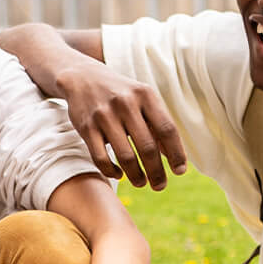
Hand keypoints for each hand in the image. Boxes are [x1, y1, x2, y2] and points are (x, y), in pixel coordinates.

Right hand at [54, 57, 187, 189]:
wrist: (82, 78)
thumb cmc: (121, 94)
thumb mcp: (143, 100)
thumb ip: (159, 125)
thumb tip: (174, 157)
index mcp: (145, 95)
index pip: (167, 129)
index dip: (176, 154)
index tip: (180, 172)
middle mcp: (125, 103)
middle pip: (147, 147)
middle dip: (157, 172)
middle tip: (160, 186)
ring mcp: (104, 115)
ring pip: (125, 156)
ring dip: (136, 176)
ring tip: (141, 183)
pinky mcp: (86, 127)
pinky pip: (101, 158)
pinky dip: (111, 171)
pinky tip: (119, 174)